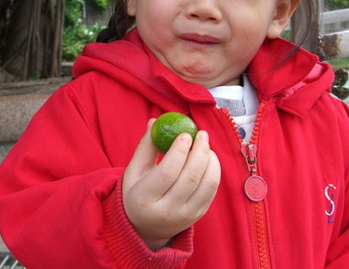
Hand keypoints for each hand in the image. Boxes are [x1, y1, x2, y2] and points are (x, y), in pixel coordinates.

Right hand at [122, 119, 220, 250]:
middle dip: (199, 151)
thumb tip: (155, 121)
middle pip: (190, 177)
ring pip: (206, 184)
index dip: (179, 151)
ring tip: (205, 144)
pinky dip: (214, 170)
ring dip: (210, 160)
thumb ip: (145, 147)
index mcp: (144, 199)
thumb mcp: (134, 171)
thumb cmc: (138, 192)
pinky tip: (208, 158)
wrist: (145, 227)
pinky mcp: (198, 215)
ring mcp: (185, 216)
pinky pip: (212, 190)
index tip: (185, 134)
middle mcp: (166, 211)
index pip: (167, 173)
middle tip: (201, 134)